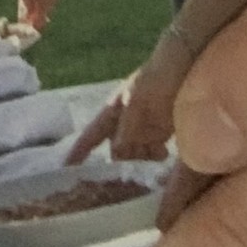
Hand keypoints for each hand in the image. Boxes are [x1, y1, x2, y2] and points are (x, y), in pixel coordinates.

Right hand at [71, 47, 186, 165]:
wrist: (180, 70)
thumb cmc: (151, 81)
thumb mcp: (135, 103)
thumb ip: (126, 129)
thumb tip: (115, 154)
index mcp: (111, 113)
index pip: (90, 136)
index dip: (78, 152)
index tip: (66, 170)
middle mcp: (123, 124)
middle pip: (116, 152)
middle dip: (121, 164)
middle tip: (129, 177)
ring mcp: (142, 129)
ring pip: (135, 154)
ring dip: (142, 161)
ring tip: (154, 157)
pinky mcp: (160, 132)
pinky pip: (153, 152)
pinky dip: (156, 157)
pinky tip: (164, 153)